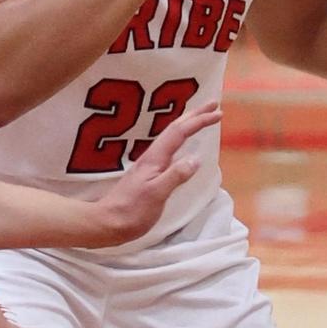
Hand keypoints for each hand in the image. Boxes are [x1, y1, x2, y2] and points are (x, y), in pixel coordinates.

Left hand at [91, 102, 220, 244]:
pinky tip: (182, 145)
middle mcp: (152, 156)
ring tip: (201, 117)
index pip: (180, 132)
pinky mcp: (149, 173)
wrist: (108, 223)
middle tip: (214, 104)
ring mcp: (149, 164)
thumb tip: (196, 158)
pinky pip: (170, 148)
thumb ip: (176, 176)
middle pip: (175, 128)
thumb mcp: (157, 194)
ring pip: (172, 136)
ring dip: (188, 124)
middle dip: (195, 114)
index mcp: (155, 158)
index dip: (199, 121)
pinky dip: (181, 139)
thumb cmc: (132, 211)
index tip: (218, 113)